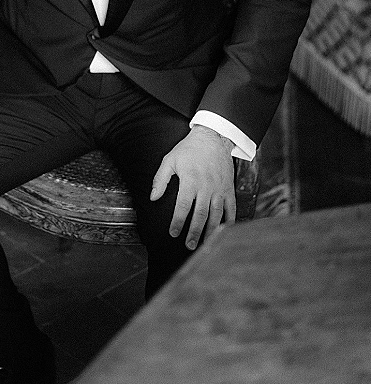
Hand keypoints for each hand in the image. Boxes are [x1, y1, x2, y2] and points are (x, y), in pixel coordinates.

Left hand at [150, 125, 235, 249]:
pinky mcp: (229, 189)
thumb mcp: (170, 160)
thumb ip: (160, 179)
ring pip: (216, 215)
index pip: (183, 207)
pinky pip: (231, 208)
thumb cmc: (189, 150)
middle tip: (189, 245)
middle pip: (200, 215)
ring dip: (210, 231)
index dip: (177, 222)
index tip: (172, 233)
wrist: (213, 138)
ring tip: (205, 244)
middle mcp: (206, 187)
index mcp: (190, 181)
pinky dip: (229, 221)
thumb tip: (153, 198)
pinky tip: (224, 232)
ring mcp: (219, 189)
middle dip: (194, 232)